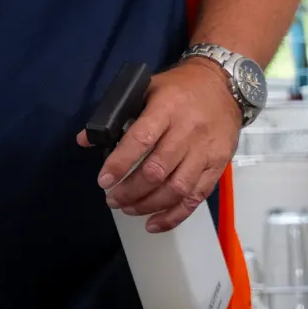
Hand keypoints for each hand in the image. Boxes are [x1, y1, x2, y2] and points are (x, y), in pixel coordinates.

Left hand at [76, 59, 241, 232]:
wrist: (223, 86)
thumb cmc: (178, 88)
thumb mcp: (145, 89)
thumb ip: (117, 114)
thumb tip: (85, 139)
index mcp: (166, 108)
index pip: (141, 140)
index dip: (120, 163)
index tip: (104, 180)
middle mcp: (188, 131)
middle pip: (157, 170)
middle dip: (130, 190)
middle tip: (112, 199)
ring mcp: (205, 151)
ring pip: (176, 188)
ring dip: (148, 205)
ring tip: (128, 208)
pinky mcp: (218, 165)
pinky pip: (196, 197)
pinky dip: (174, 215)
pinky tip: (154, 222)